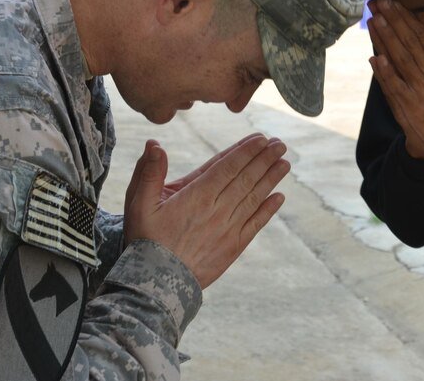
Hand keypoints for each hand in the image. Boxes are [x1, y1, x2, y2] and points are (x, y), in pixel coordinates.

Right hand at [122, 133, 289, 288]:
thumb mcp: (139, 204)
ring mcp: (228, 229)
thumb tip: (155, 144)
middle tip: (280, 143)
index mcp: (197, 196)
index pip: (227, 166)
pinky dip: (268, 209)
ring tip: (284, 163)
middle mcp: (217, 209)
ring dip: (271, 179)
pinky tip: (279, 197)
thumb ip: (149, 173)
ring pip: (254, 198)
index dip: (245, 151)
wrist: (157, 285)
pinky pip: (255, 224)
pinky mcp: (233, 247)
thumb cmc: (145, 241)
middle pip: (245, 178)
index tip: (261, 138)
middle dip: (264, 159)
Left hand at [368, 0, 423, 162]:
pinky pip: (396, 87)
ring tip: (374, 21)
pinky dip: (386, 73)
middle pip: (407, 41)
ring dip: (385, 39)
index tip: (391, 2)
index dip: (404, 17)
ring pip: (399, 59)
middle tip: (377, 2)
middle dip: (391, 20)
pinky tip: (376, 58)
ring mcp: (419, 88)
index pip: (419, 34)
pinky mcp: (411, 106)